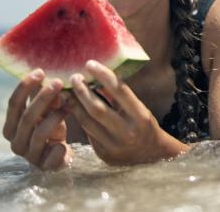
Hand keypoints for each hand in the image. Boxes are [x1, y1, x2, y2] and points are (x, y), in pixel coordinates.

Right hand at [2, 69, 71, 169]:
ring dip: (55, 117)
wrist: (59, 156)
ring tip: (69, 105)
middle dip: (43, 98)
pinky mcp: (44, 167)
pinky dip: (59, 147)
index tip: (40, 71)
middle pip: (27, 117)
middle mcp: (15, 142)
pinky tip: (65, 143)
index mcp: (10, 127)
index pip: (13, 104)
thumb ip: (44, 97)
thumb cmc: (50, 128)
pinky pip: (51, 154)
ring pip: (39, 133)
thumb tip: (50, 79)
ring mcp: (29, 156)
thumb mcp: (46, 111)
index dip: (25, 87)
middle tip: (59, 82)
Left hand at [65, 61, 187, 165]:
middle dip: (82, 91)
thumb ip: (119, 97)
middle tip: (74, 77)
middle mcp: (127, 132)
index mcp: (140, 116)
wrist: (151, 155)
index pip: (119, 91)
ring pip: (87, 122)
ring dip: (75, 105)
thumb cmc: (144, 125)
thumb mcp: (139, 108)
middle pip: (97, 108)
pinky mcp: (103, 154)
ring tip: (68, 92)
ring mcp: (114, 146)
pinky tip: (73, 108)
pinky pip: (88, 133)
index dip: (103, 75)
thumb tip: (97, 77)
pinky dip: (80, 118)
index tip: (90, 64)